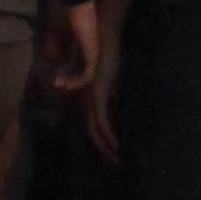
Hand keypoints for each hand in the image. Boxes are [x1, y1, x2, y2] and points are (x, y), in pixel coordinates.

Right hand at [44, 2, 98, 96]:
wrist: (76, 1)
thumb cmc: (66, 10)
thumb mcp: (57, 29)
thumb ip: (55, 42)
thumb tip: (50, 55)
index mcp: (84, 42)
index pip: (79, 61)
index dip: (70, 71)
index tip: (56, 76)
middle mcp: (90, 48)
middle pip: (85, 70)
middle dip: (71, 80)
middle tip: (58, 83)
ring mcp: (93, 51)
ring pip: (88, 74)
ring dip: (74, 82)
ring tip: (60, 84)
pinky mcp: (93, 52)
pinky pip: (89, 73)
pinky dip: (78, 80)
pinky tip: (67, 82)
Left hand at [83, 38, 122, 161]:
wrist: (100, 38)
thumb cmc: (101, 53)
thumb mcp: (104, 75)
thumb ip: (106, 87)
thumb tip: (112, 96)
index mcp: (86, 96)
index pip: (92, 121)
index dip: (99, 136)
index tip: (109, 149)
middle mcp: (85, 99)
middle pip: (92, 129)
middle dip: (102, 147)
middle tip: (113, 161)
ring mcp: (90, 98)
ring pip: (95, 128)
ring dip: (105, 145)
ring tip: (114, 157)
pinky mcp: (96, 94)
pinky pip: (101, 119)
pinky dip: (107, 133)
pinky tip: (114, 143)